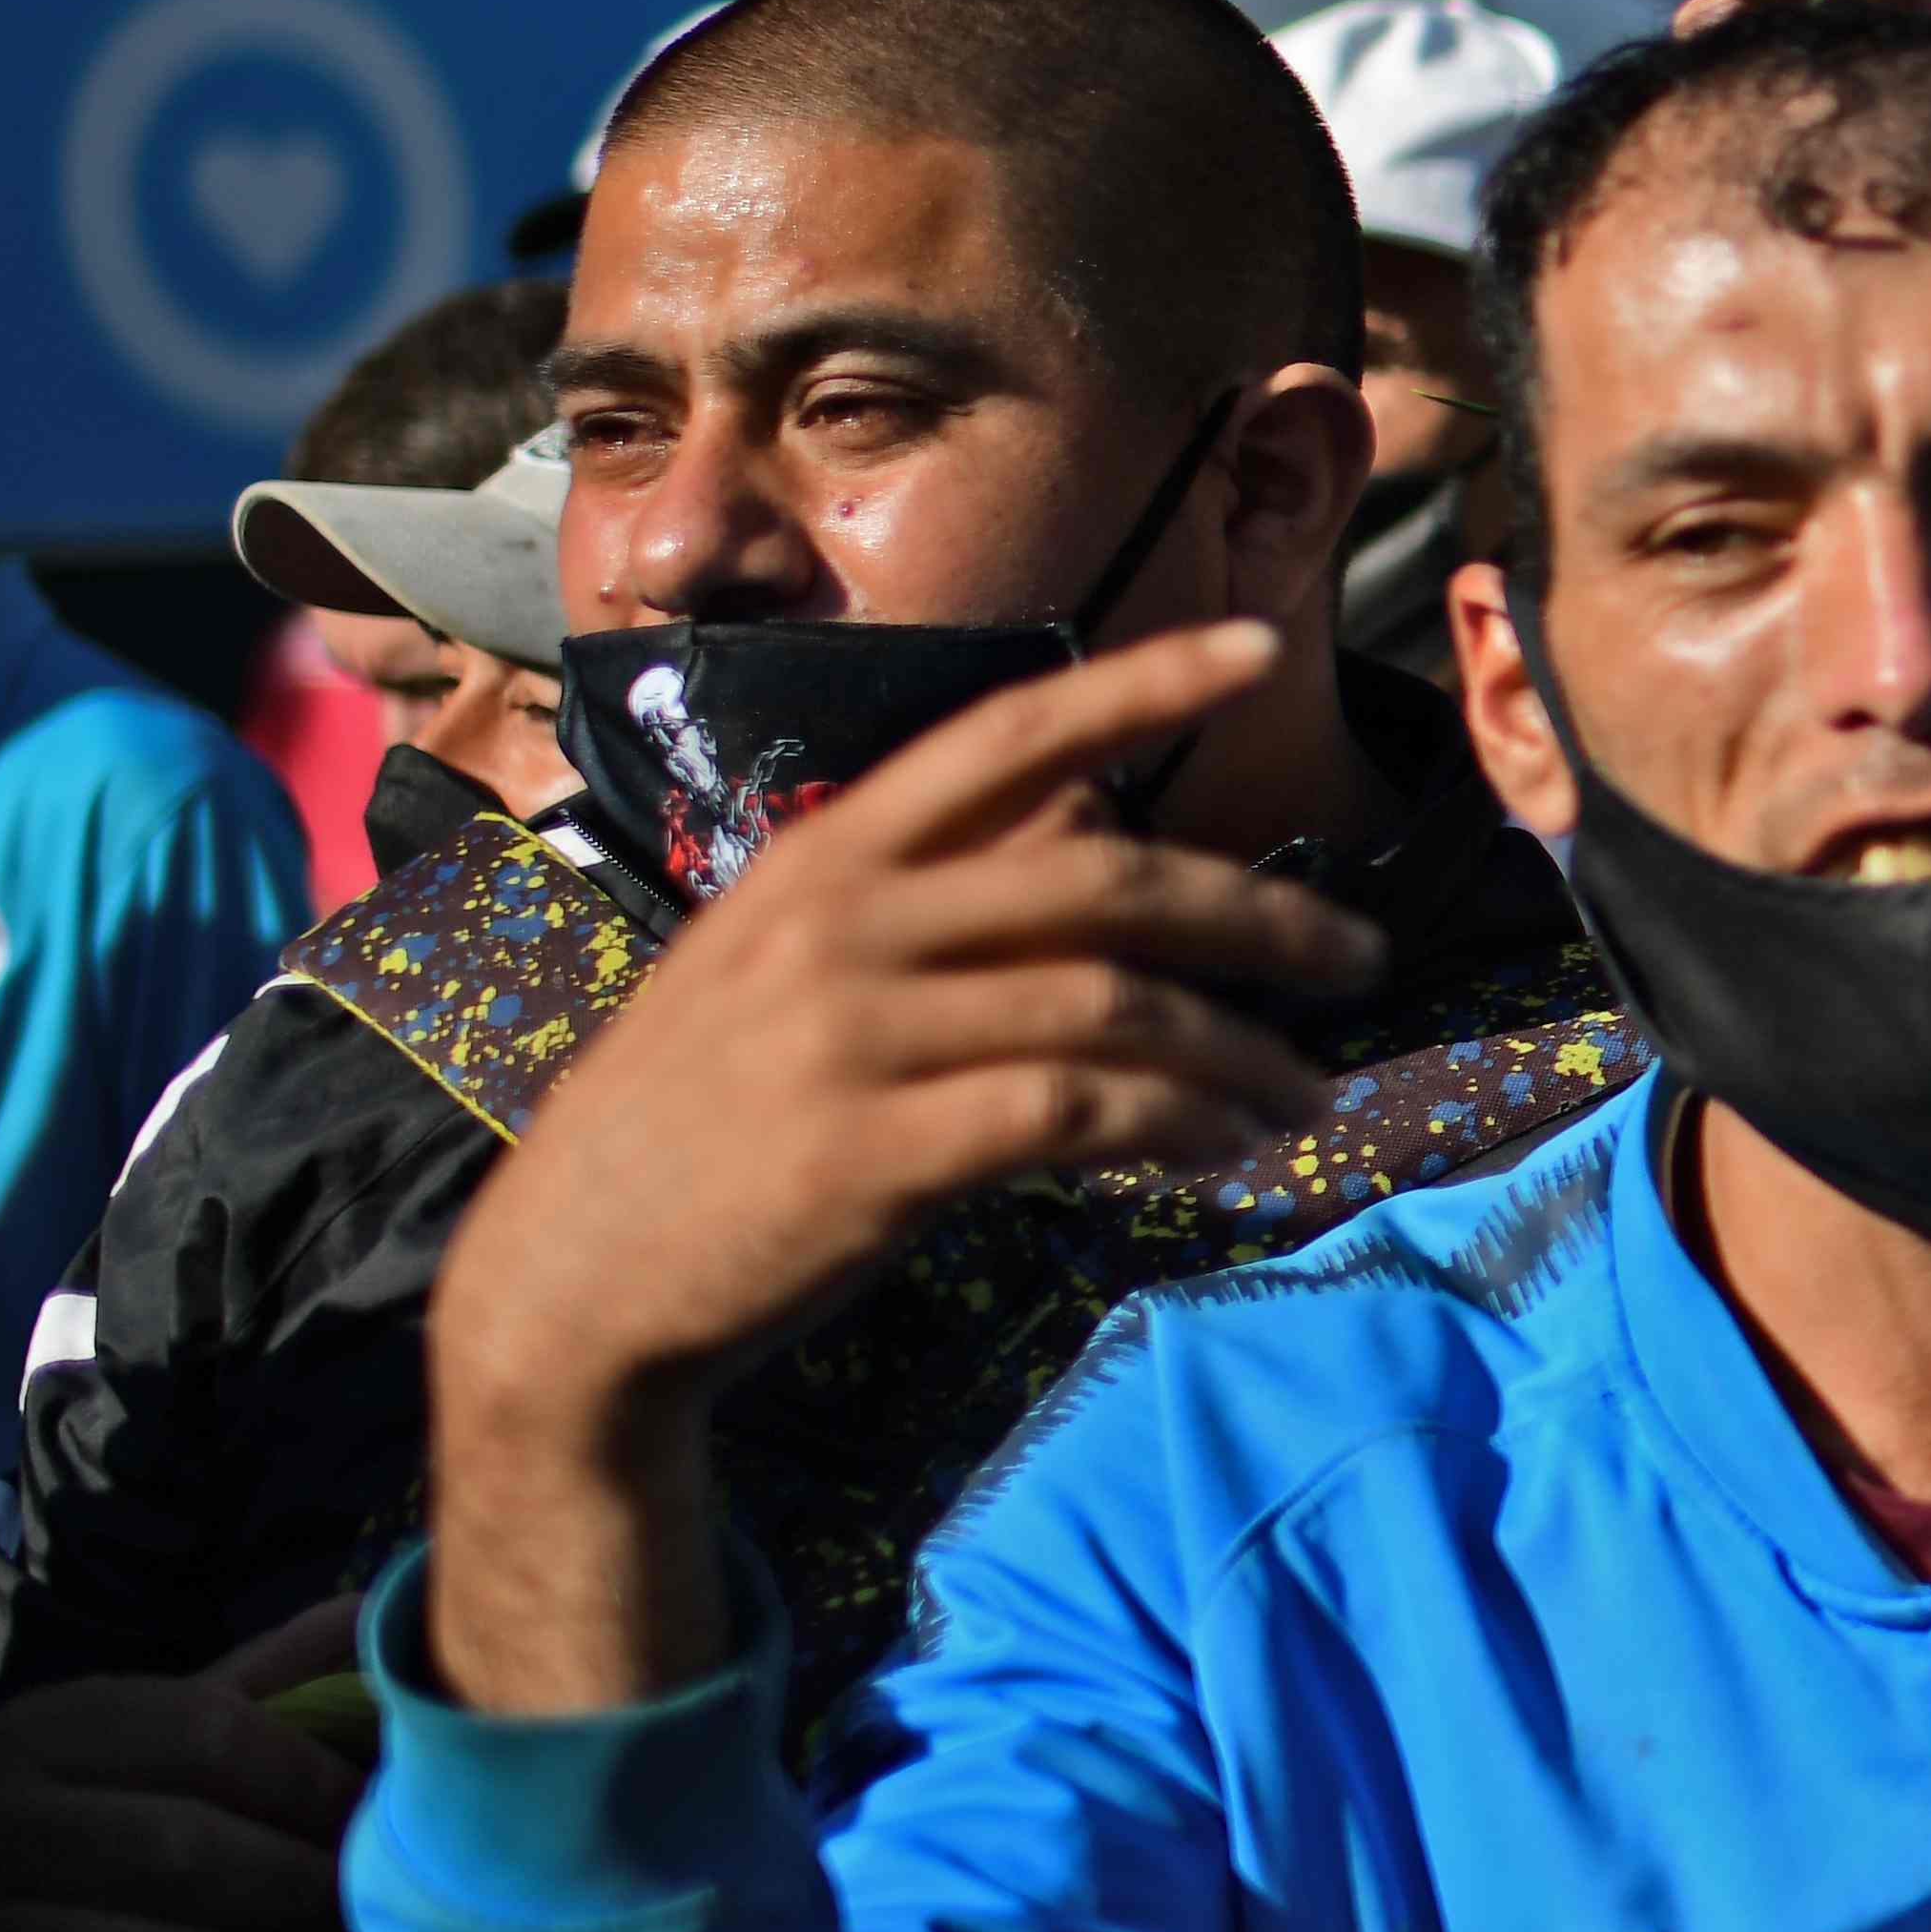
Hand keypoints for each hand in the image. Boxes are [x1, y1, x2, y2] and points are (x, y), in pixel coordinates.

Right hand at [0, 1598, 364, 1931]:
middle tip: (370, 1918)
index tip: (382, 1822)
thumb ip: (271, 1681)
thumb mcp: (161, 1732)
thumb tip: (384, 1610)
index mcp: (50, 1731)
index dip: (310, 1783)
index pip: (205, 1736)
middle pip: (168, 1851)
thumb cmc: (97, 1816)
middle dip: (288, 1887)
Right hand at [432, 627, 1380, 1470]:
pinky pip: (1079, 1115)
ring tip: (1310, 1096)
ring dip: (1240, 1054)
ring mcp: (853, 1036)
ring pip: (1114, 1006)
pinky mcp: (874, 1151)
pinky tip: (1221, 1153)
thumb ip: (930, 896)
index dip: (1138, 682)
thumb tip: (1097, 828)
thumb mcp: (784, 968)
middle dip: (1259, 915)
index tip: (1253, 645)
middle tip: (1362, 958)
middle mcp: (841, 925)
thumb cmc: (703, 1123)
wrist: (568, 1286)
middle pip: (1106, 879)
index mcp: (824, 859)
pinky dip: (1176, 1126)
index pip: (1003, 734)